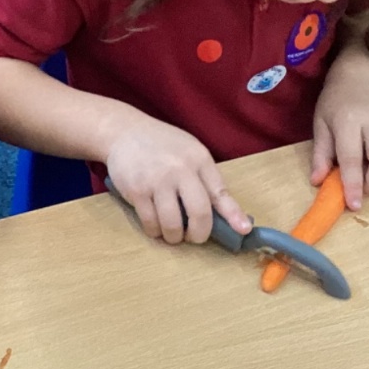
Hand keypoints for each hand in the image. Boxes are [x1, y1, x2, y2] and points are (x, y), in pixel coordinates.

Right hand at [104, 115, 251, 244]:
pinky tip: (155, 226)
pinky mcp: (137, 191)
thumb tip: (223, 212)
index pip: (220, 192)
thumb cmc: (161, 145)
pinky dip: (155, 231)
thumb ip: (204, 178)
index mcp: (199, 159)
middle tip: (194, 237)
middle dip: (199, 234)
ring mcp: (157, 180)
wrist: (125, 131)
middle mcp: (181, 169)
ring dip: (174, 237)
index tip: (243, 230)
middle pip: (200, 213)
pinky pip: (150, 223)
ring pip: (173, 224)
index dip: (233, 214)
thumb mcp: (189, 152)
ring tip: (172, 233)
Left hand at [311, 54, 368, 208]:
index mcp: (349, 119)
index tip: (354, 205)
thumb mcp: (320, 125)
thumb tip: (318, 182)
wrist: (360, 77)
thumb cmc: (334, 102)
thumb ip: (321, 154)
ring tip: (362, 175)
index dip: (353, 184)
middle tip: (358, 190)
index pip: (353, 158)